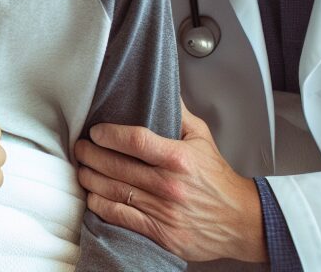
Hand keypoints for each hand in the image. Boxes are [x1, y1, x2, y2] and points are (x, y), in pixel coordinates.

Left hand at [74, 101, 265, 262]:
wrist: (240, 220)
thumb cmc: (218, 178)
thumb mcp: (202, 137)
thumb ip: (177, 112)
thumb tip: (160, 86)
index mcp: (178, 158)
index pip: (136, 141)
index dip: (110, 134)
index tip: (96, 131)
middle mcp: (169, 185)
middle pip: (118, 166)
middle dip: (91, 155)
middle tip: (80, 147)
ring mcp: (163, 211)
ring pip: (115, 191)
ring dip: (91, 179)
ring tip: (82, 168)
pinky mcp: (161, 233)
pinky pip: (122, 218)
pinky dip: (102, 207)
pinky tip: (93, 197)